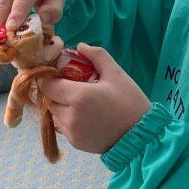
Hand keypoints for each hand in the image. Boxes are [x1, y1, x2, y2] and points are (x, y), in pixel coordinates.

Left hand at [36, 43, 152, 156]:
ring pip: (54, 113)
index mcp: (78, 96)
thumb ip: (97, 56)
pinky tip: (84, 115)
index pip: (47, 84)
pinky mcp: (75, 143)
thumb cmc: (131, 103)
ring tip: (78, 101)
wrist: (142, 136)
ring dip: (60, 105)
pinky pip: (63, 126)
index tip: (58, 72)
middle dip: (56, 91)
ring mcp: (71, 132)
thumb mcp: (117, 74)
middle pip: (49, 99)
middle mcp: (69, 115)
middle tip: (71, 85)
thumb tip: (80, 46)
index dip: (49, 76)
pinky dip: (68, 118)